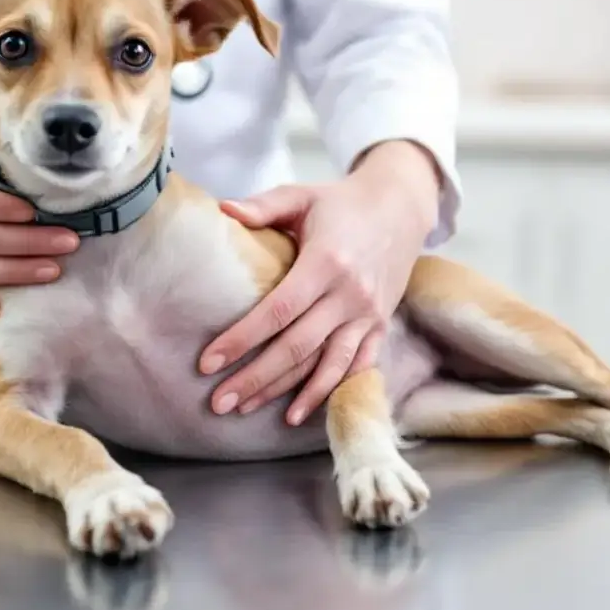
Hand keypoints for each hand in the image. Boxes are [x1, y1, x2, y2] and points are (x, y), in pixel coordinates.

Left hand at [199, 141, 441, 424]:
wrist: (401, 207)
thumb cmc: (340, 202)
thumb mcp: (301, 195)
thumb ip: (262, 206)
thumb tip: (222, 209)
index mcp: (326, 262)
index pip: (277, 311)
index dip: (242, 339)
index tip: (208, 362)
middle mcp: (350, 294)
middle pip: (296, 347)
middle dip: (255, 378)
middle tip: (218, 401)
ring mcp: (368, 314)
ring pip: (324, 365)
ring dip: (286, 393)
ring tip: (246, 410)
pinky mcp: (380, 326)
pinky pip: (355, 367)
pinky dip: (328, 392)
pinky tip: (299, 414)